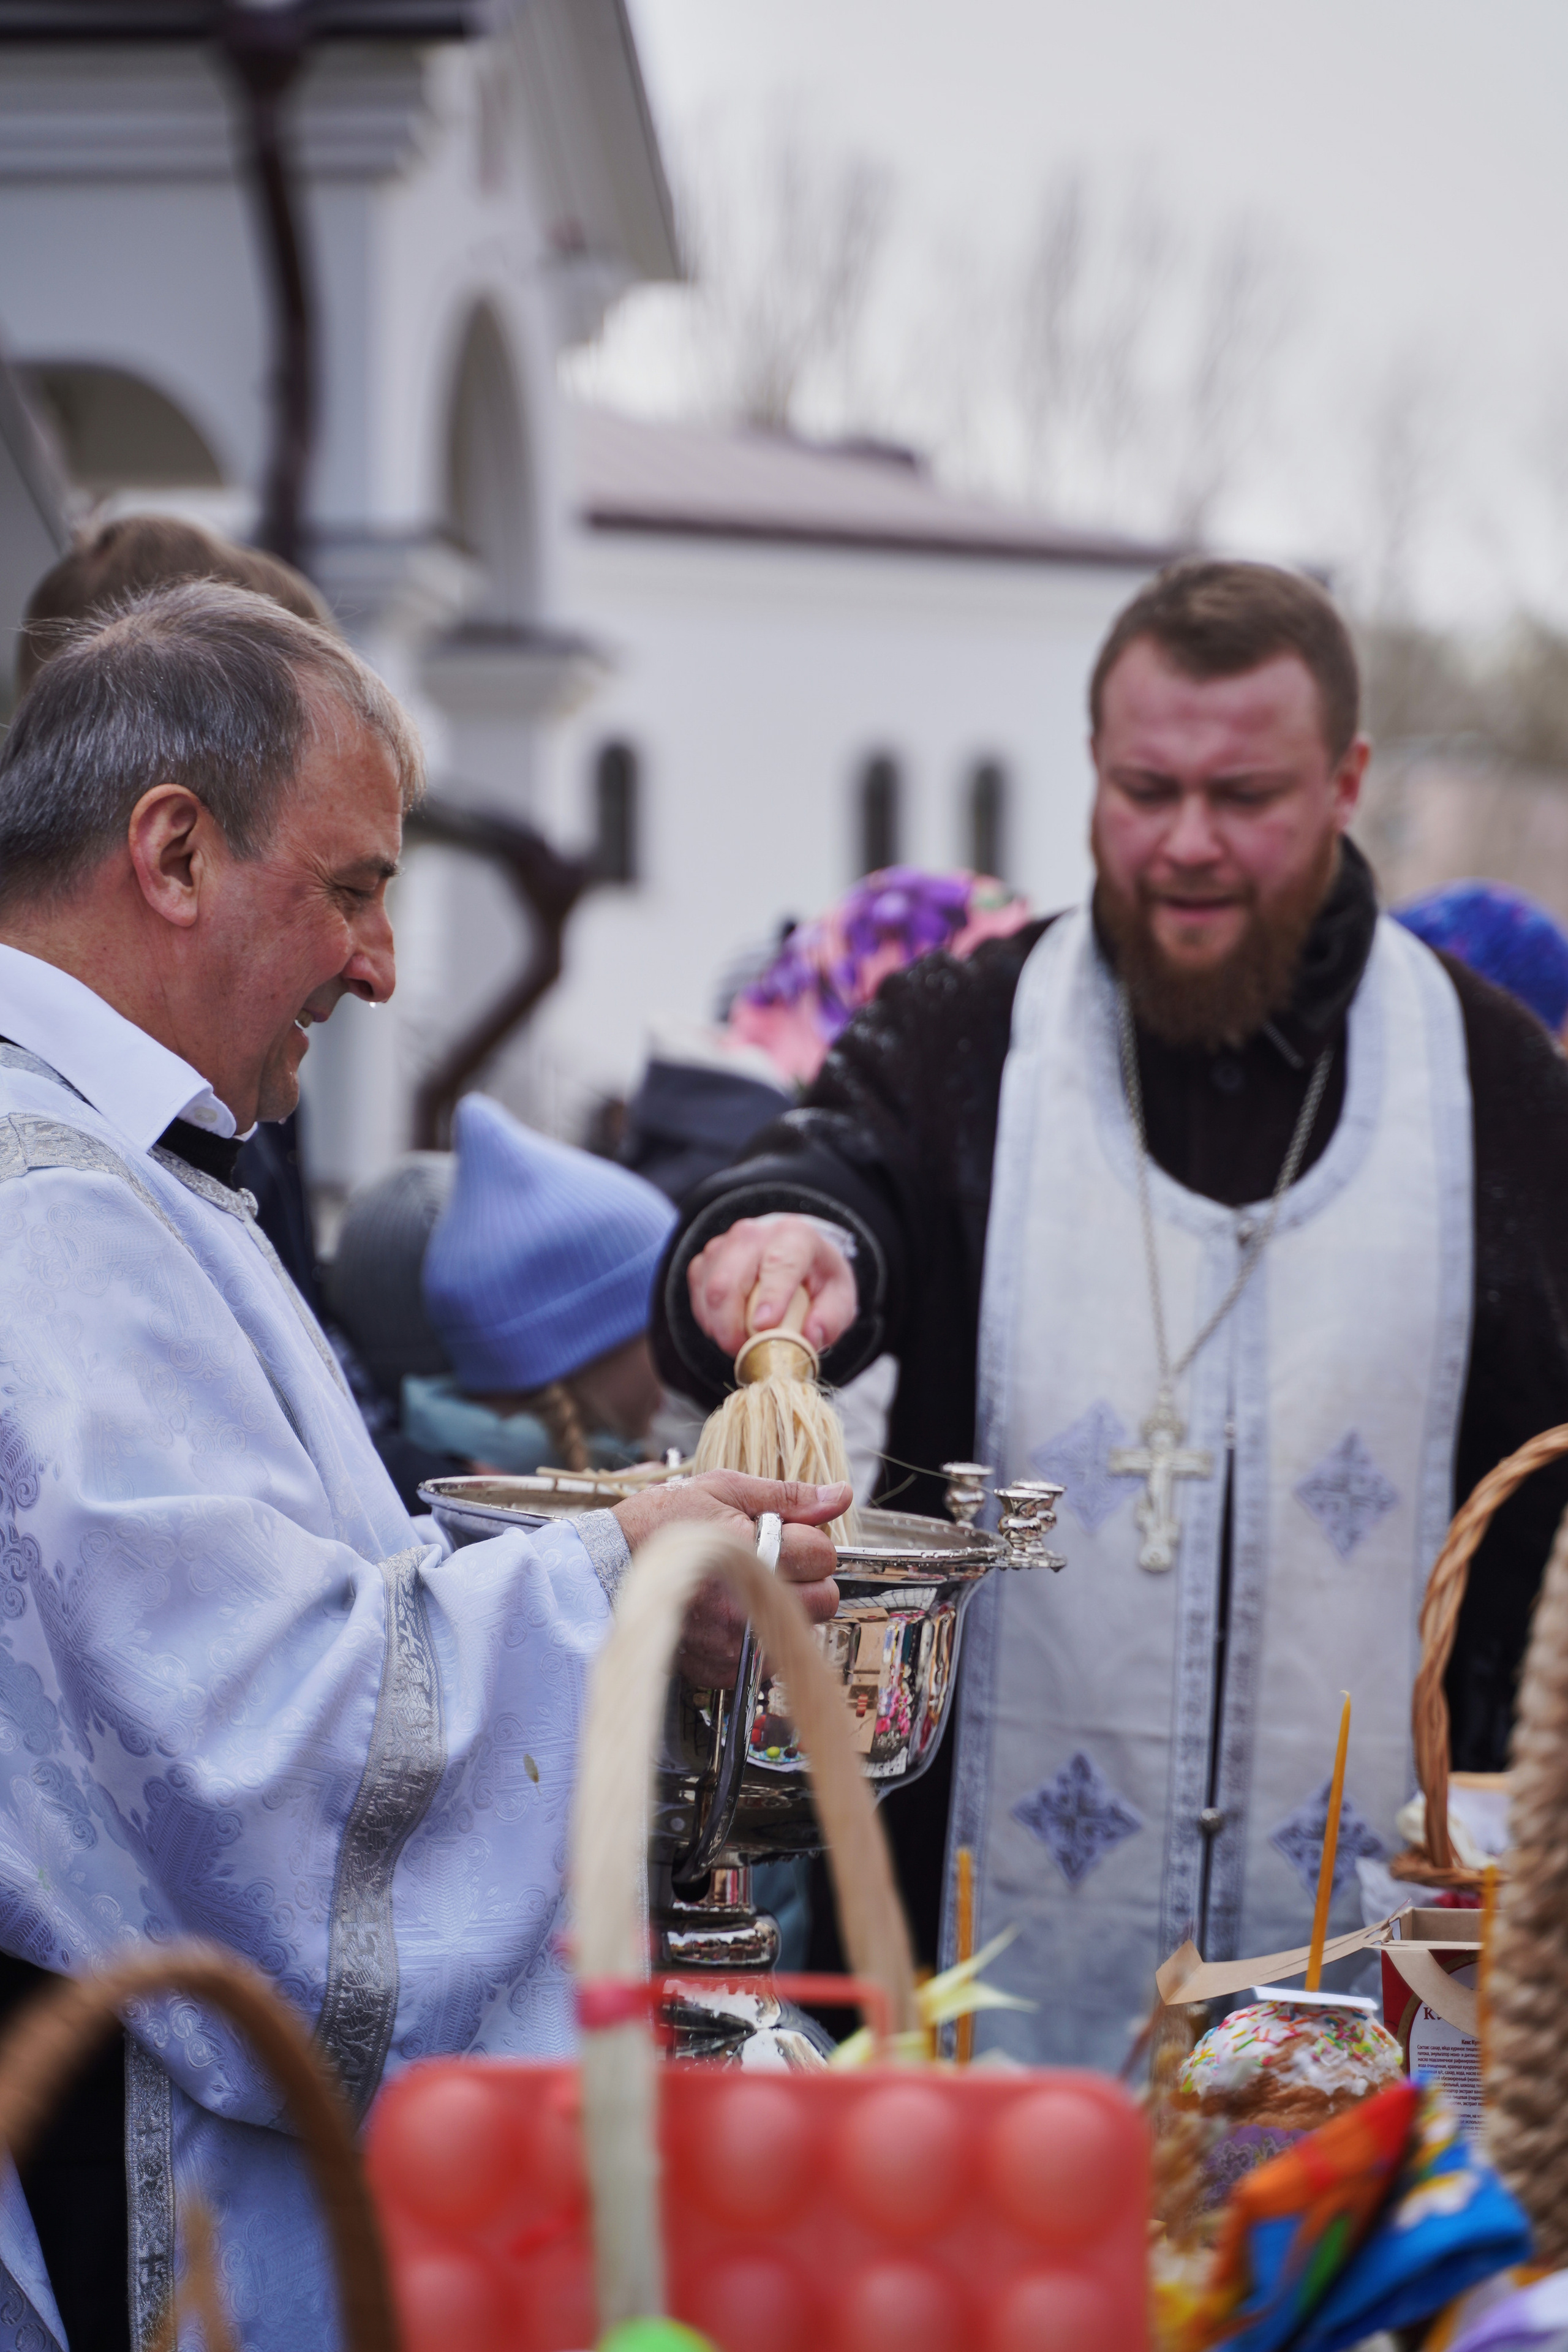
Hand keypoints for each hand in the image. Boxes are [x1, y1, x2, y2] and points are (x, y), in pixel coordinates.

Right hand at [611, 1470, 847, 1685]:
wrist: (603, 1569)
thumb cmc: (661, 1522)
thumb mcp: (723, 1490)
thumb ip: (787, 1496)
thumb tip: (840, 1495)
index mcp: (753, 1551)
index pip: (824, 1554)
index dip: (808, 1540)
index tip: (783, 1534)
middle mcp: (746, 1602)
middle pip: (825, 1600)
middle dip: (808, 1578)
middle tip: (772, 1561)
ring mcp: (735, 1642)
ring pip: (800, 1631)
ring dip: (786, 1609)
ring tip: (746, 1585)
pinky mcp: (722, 1670)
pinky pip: (769, 1659)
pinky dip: (759, 1636)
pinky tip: (731, 1612)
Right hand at [687, 1214, 856, 1357]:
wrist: (792, 1255)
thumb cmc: (817, 1279)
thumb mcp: (840, 1298)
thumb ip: (831, 1318)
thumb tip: (809, 1337)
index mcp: (795, 1237)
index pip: (779, 1263)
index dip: (770, 1296)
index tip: (764, 1327)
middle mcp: (754, 1234)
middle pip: (729, 1281)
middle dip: (731, 1326)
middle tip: (746, 1354)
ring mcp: (723, 1246)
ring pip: (708, 1291)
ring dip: (721, 1328)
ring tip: (744, 1342)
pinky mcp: (704, 1261)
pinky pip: (698, 1297)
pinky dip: (711, 1322)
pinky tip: (732, 1327)